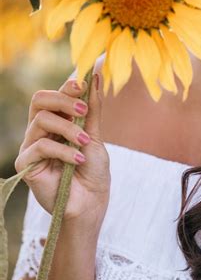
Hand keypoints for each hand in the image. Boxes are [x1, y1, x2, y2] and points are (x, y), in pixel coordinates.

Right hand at [14, 72, 110, 225]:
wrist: (90, 203)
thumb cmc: (93, 172)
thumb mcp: (95, 136)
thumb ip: (93, 109)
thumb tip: (95, 76)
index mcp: (56, 122)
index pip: (54, 95)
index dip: (67, 86)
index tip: (84, 83)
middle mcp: (40, 131)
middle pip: (39, 100)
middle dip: (63, 99)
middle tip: (83, 110)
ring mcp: (31, 146)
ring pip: (41, 120)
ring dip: (68, 128)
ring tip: (84, 142)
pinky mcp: (25, 164)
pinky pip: (41, 146)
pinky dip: (63, 151)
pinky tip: (78, 160)